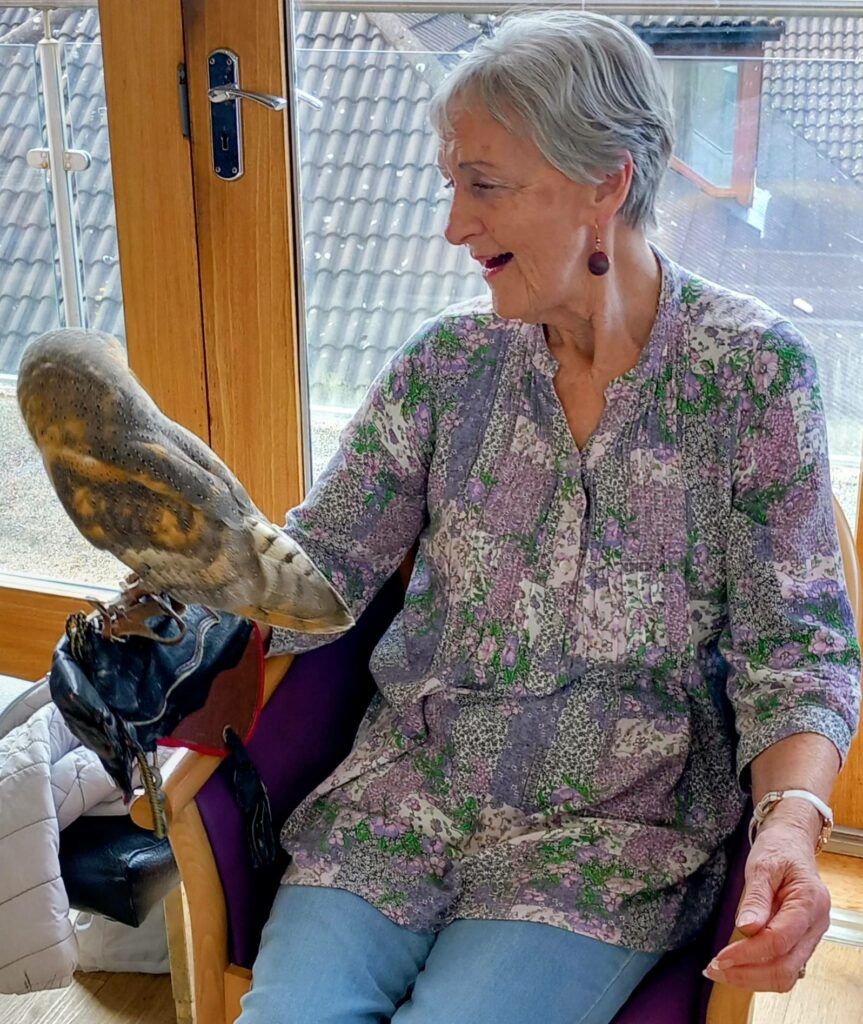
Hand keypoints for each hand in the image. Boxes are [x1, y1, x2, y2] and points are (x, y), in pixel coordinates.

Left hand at [704, 812, 829, 991]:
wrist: (791, 842)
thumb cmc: (778, 848)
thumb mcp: (762, 864)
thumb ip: (756, 897)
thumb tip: (746, 929)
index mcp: (810, 903)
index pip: (779, 941)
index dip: (749, 953)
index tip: (721, 957)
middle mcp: (816, 925)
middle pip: (786, 967)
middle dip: (748, 974)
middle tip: (714, 969)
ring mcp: (811, 936)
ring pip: (787, 973)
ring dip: (753, 979)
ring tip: (721, 971)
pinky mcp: (801, 940)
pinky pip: (784, 966)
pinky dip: (760, 972)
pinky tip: (737, 967)